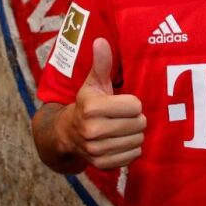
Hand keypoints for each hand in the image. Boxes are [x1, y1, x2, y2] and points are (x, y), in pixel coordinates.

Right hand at [59, 38, 145, 169]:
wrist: (67, 134)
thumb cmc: (86, 104)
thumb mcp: (92, 83)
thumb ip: (101, 63)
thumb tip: (101, 41)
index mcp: (91, 108)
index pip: (135, 106)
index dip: (132, 103)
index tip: (122, 102)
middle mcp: (91, 131)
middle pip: (138, 123)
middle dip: (135, 118)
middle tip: (124, 116)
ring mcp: (96, 150)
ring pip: (138, 140)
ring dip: (134, 133)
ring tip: (123, 127)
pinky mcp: (102, 164)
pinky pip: (132, 156)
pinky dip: (131, 148)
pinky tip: (120, 140)